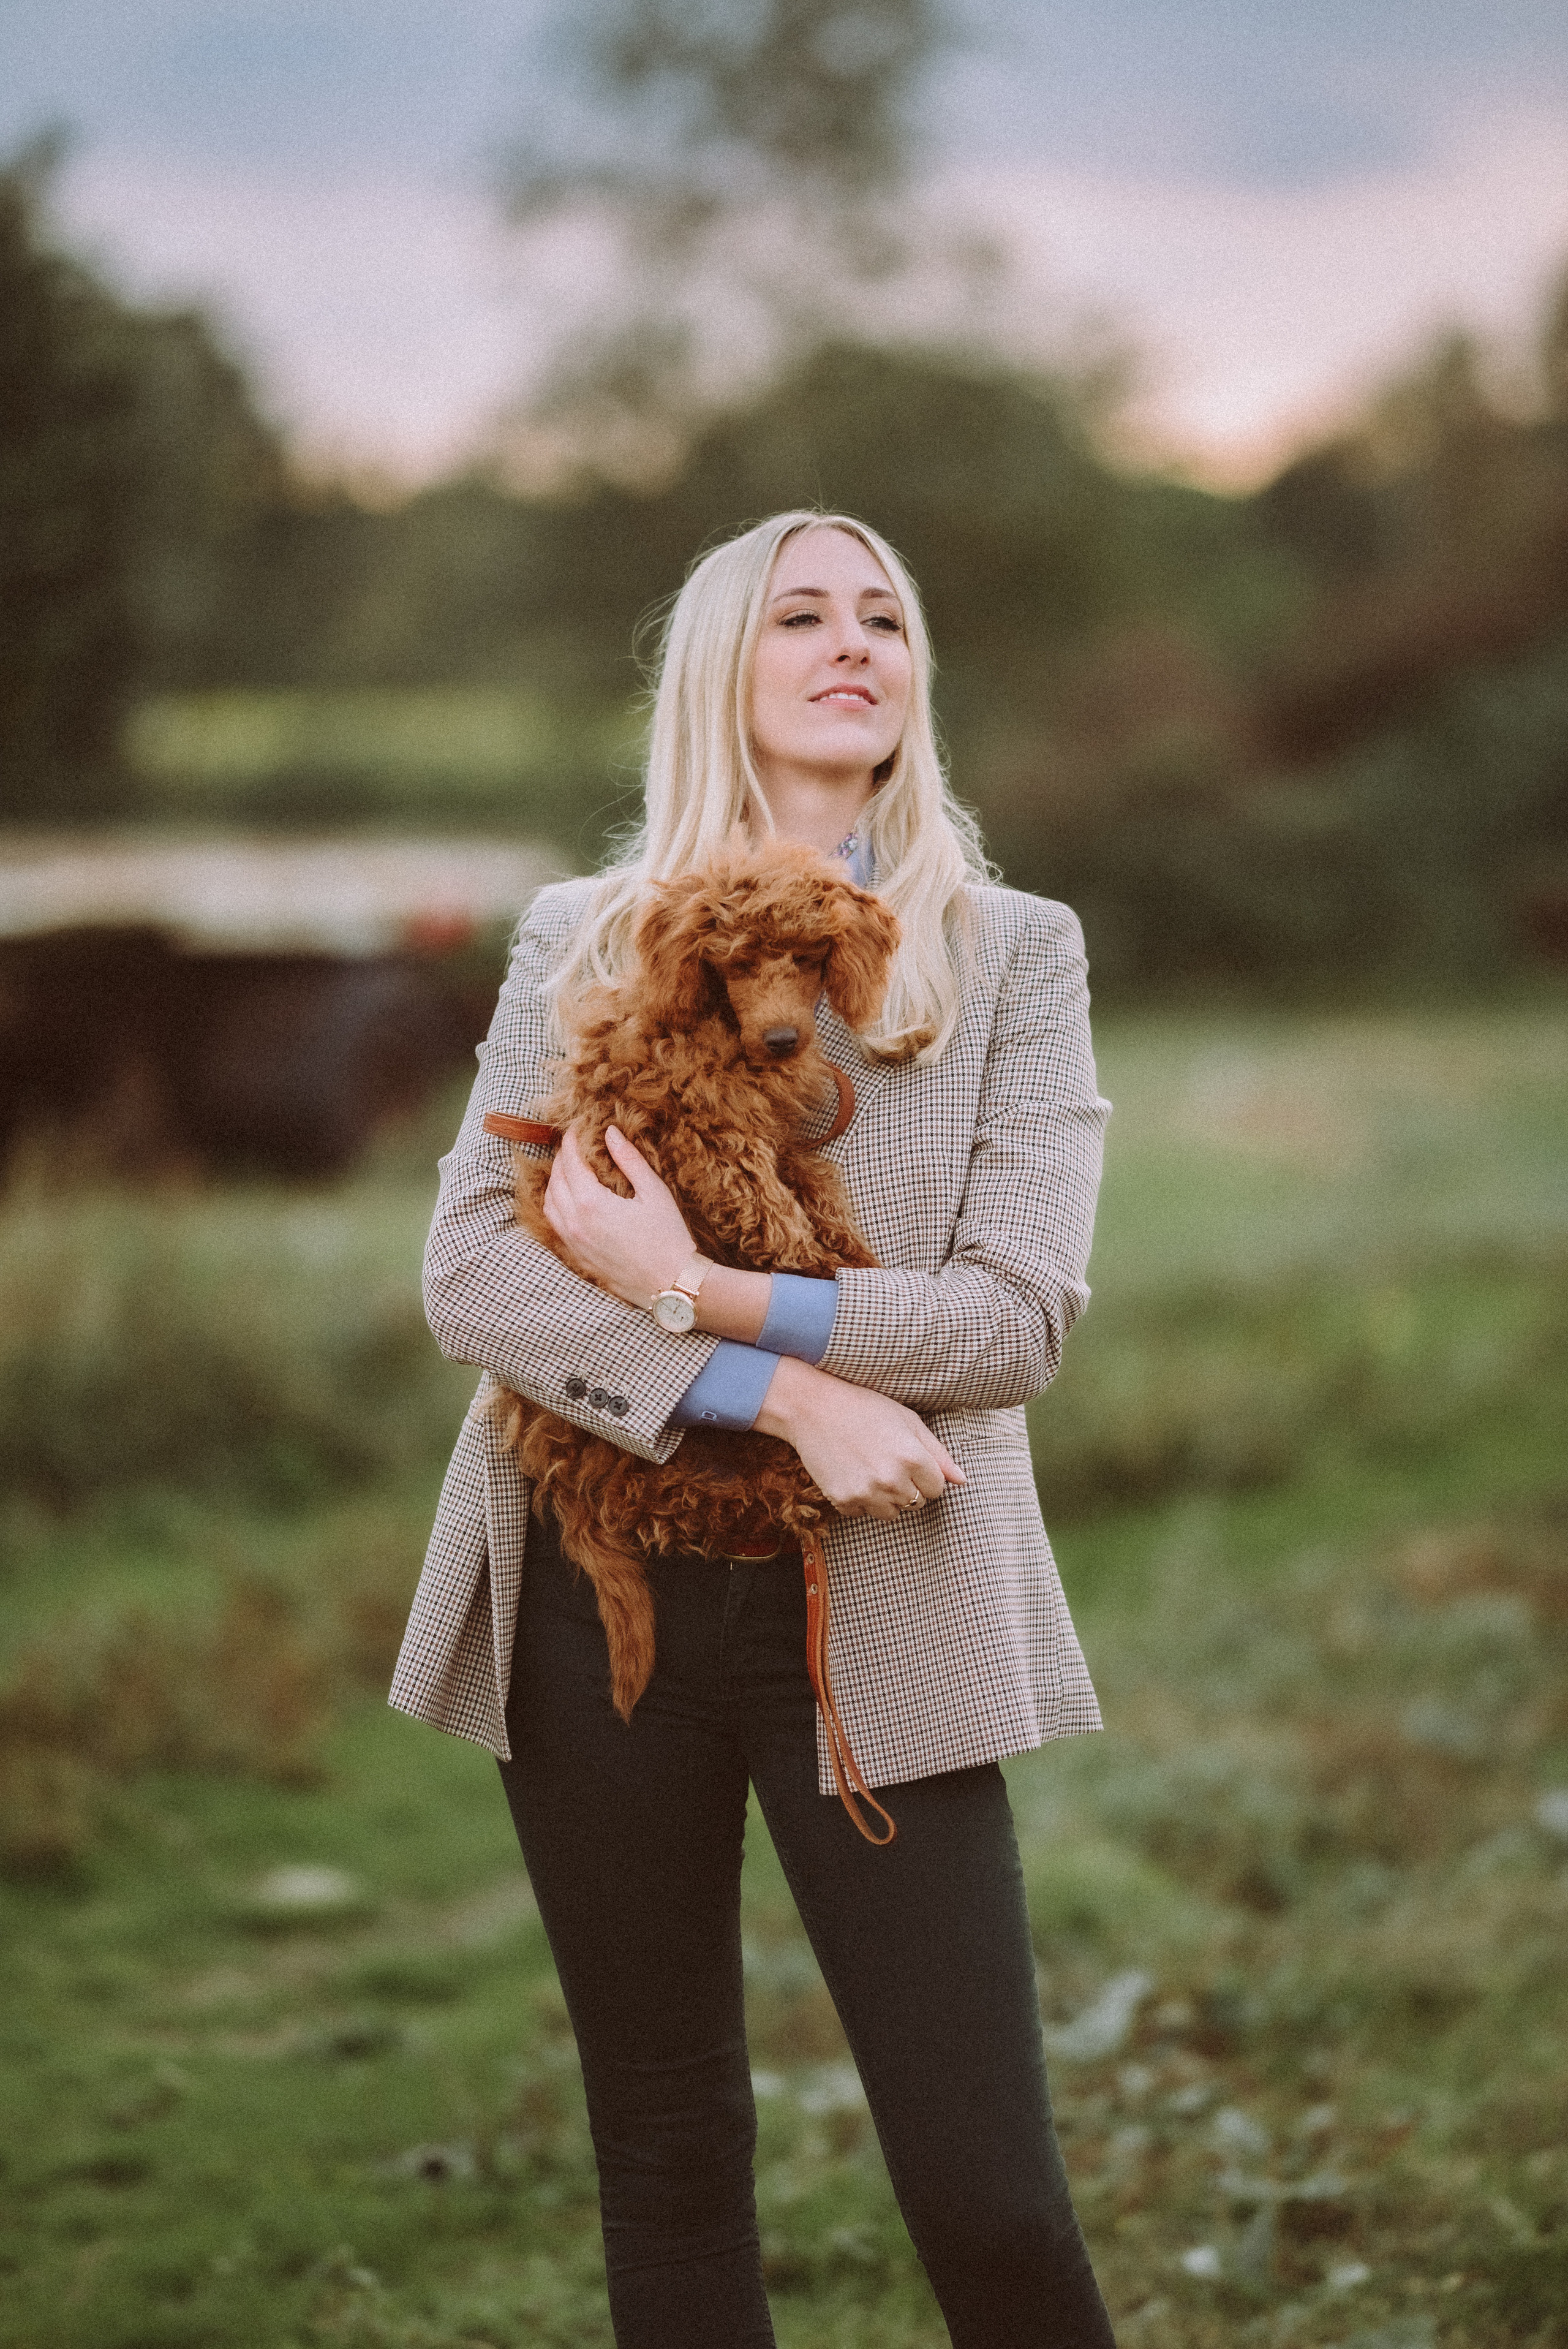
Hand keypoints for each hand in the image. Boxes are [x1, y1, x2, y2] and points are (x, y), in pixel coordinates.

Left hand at [542, 1125, 693, 1308]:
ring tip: (567, 1169)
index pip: (571, 1162)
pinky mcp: (578, 1257)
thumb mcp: (654, 1192)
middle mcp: (575, 1223)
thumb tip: (611, 1133)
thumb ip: (629, 1160)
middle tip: (573, 1144)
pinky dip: (555, 1206)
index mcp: (591, 1203)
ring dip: (554, 1182)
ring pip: (550, 1204)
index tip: (577, 1127)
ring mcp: (574, 1243)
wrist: (672, 1284)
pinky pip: (556, 1225)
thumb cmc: (668, 1237)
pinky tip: (568, 1200)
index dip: (572, 1141)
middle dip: (562, 1158)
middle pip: (556, 1181)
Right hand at [755, 1357, 964, 1521]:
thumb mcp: (908, 1421)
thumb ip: (939, 1454)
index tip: (908, 1459)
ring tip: (869, 1467)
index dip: (926, 1474)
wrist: (813, 1407)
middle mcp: (892, 1480)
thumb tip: (962, 1480)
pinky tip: (851, 1472)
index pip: (938, 1489)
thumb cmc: (864, 1407)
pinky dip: (859, 1499)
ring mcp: (867, 1493)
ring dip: (885, 1497)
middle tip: (886, 1459)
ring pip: (891, 1513)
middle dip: (908, 1487)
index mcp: (914, 1458)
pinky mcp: (843, 1501)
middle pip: (917, 1503)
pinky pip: (862, 1513)